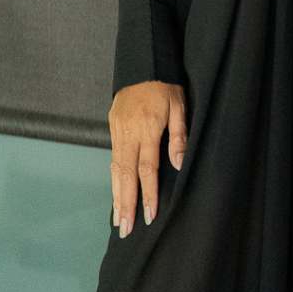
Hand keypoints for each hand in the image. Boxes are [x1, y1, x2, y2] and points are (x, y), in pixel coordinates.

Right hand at [109, 81, 187, 236]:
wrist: (143, 62)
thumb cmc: (166, 85)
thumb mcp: (180, 106)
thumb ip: (179, 136)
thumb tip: (178, 164)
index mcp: (147, 128)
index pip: (147, 168)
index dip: (149, 193)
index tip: (150, 215)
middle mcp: (128, 133)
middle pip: (125, 175)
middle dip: (126, 204)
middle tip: (125, 229)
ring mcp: (117, 131)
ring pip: (114, 169)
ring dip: (116, 196)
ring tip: (117, 220)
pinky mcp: (113, 128)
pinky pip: (112, 159)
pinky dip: (113, 180)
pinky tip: (115, 194)